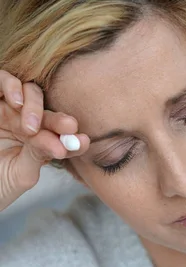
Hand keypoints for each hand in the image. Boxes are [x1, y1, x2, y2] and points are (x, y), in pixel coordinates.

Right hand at [0, 70, 89, 210]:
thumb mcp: (22, 173)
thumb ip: (40, 155)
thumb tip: (64, 144)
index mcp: (38, 142)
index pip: (59, 135)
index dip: (72, 137)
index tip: (83, 142)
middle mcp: (24, 122)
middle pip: (46, 110)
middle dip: (57, 119)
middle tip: (68, 126)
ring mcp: (6, 110)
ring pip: (27, 91)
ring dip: (34, 104)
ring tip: (31, 126)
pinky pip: (1, 80)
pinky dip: (10, 84)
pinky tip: (16, 102)